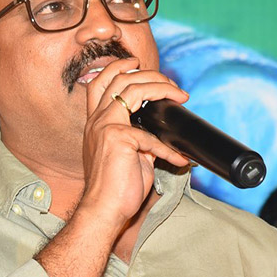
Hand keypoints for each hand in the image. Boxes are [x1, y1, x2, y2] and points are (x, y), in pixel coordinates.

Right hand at [77, 57, 189, 227]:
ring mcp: (105, 127)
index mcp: (96, 123)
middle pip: (119, 78)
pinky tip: (180, 161)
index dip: (118, 67)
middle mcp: (97, 121)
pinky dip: (169, 150)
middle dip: (148, 74)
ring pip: (131, 88)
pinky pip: (151, 137)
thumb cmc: (116, 188)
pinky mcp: (118, 139)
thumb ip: (140, 140)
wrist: (104, 211)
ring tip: (178, 96)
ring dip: (160, 88)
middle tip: (171, 85)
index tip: (138, 65)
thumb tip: (160, 137)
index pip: (100, 82)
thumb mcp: (130, 157)